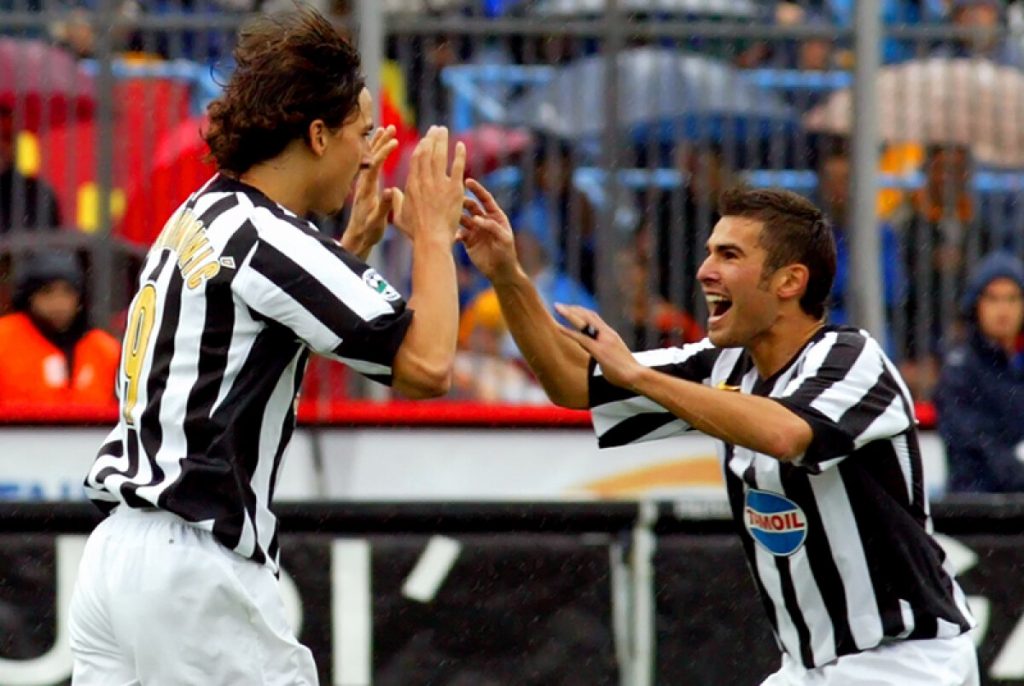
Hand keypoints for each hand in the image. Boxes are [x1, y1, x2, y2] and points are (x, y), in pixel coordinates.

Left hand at [344, 126, 401, 254]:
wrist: (357, 237)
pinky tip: (380, 145)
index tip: (394, 142)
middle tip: (390, 127)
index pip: (374, 165)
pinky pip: (370, 163)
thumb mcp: (377, 221)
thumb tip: (391, 191)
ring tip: (385, 129)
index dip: (384, 152)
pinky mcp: (364, 184)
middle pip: (370, 156)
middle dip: (380, 141)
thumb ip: (384, 206)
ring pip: (369, 157)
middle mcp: (362, 182)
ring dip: (377, 143)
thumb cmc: (368, 231)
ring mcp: (362, 182)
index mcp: (366, 189)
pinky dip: (375, 151)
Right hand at [397, 126, 465, 242]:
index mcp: (412, 185)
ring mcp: (440, 184)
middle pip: (427, 152)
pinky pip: (457, 167)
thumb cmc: (415, 232)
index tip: (425, 139)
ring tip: (443, 130)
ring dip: (442, 140)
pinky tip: (460, 145)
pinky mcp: (454, 190)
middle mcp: (424, 180)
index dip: (420, 146)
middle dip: (431, 138)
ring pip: (440, 156)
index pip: (416, 159)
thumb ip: (397, 202)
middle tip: (436, 129)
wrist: (431, 239)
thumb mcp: (400, 217)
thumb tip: (394, 192)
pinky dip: (459, 155)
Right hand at [458, 178, 520, 282]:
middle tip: (454, 199)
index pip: (485, 199)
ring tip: (449, 215)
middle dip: (463, 202)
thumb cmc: (507, 254)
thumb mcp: (504, 239)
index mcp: (495, 216)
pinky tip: (454, 236)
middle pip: (471, 206)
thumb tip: (476, 218)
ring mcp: (475, 230)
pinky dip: (455, 233)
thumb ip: (492, 226)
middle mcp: (483, 220)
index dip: (477, 189)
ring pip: (462, 218)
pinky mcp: (467, 241)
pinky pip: (459, 233)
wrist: (500, 272)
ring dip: (456, 216)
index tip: (467, 181)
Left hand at [554, 303, 644, 390]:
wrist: (636, 375)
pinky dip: (569, 332)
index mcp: (610, 334)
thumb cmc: (625, 369)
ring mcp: (603, 340)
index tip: (569, 308)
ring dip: (569, 314)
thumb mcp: (614, 354)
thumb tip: (592, 350)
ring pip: (584, 322)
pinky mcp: (599, 350)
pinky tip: (559, 328)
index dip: (580, 311)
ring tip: (557, 308)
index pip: (594, 317)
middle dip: (572, 308)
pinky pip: (581, 338)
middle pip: (587, 315)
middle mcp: (607, 333)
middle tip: (558, 305)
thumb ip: (603, 348)